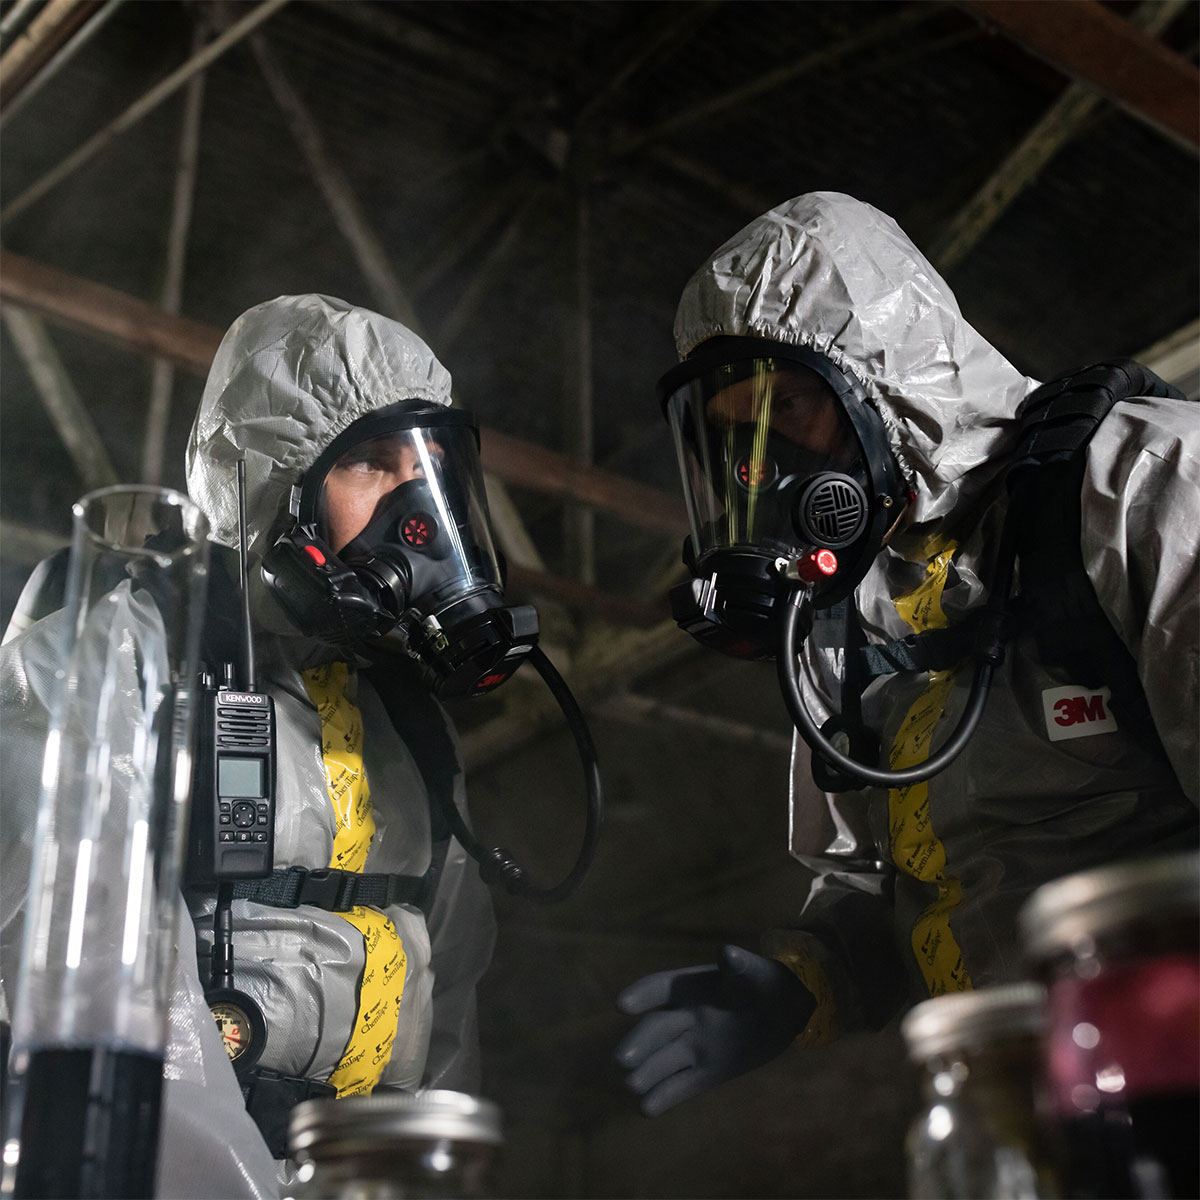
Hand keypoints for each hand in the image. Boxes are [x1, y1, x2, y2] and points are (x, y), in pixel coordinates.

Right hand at [615, 944, 815, 1115]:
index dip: (641, 995)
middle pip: (657, 1029)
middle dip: (639, 1043)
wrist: (785, 1009)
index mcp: (691, 986)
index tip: (623, 1005)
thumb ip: (740, 965)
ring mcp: (694, 1046)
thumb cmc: (765, 983)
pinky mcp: (707, 1073)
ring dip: (647, 1072)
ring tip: (631, 1085)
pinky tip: (645, 1109)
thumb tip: (728, 953)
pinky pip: (682, 1085)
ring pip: (665, 1060)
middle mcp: (685, 1016)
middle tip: (622, 1059)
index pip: (659, 988)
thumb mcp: (756, 972)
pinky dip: (664, 1096)